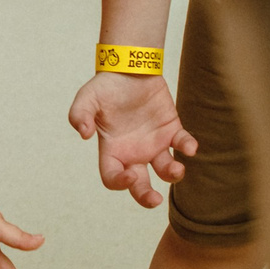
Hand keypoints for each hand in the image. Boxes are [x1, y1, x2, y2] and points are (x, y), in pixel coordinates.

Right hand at [68, 72, 195, 208]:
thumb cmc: (106, 86)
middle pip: (140, 185)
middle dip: (146, 197)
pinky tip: (189, 147)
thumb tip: (83, 133)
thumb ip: (79, 114)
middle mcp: (134, 153)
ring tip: (177, 169)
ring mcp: (154, 143)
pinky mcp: (171, 130)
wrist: (129, 67)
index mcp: (112, 150)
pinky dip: (188, 147)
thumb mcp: (87, 98)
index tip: (129, 175)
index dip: (119, 182)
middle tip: (155, 200)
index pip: (112, 177)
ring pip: (166, 169)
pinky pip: (182, 144)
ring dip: (173, 174)